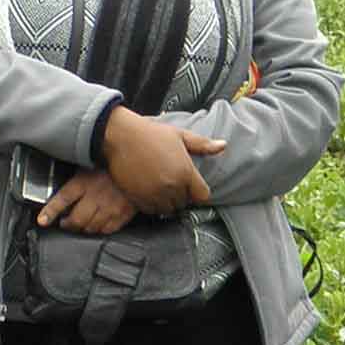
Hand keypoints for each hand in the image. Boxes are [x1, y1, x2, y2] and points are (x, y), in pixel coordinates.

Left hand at [35, 168, 136, 233]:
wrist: (141, 163)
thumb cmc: (113, 162)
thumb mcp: (90, 163)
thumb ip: (78, 175)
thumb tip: (64, 186)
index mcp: (84, 181)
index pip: (62, 199)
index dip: (50, 212)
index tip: (42, 221)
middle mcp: (95, 196)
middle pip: (76, 219)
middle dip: (67, 224)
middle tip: (65, 223)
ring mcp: (110, 206)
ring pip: (90, 227)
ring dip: (82, 228)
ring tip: (80, 224)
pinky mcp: (123, 213)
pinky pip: (107, 229)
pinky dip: (100, 230)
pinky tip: (98, 225)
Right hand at [99, 106, 223, 216]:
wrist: (121, 137)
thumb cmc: (151, 133)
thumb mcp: (180, 135)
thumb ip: (203, 144)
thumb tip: (223, 145)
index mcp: (186, 172)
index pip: (202, 195)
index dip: (197, 191)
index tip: (190, 186)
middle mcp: (173, 186)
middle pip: (185, 203)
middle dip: (181, 196)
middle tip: (171, 183)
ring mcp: (155, 194)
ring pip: (169, 209)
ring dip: (166, 202)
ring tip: (160, 188)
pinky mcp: (140, 199)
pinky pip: (152, 211)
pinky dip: (152, 205)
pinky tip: (148, 191)